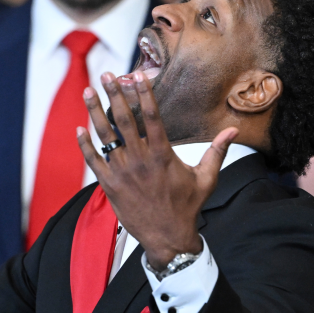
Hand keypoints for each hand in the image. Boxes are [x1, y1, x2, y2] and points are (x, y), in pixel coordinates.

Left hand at [76, 71, 237, 269]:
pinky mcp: (110, 185)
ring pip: (105, 136)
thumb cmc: (187, 206)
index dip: (143, 94)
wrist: (167, 237)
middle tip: (107, 75)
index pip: (151, 116)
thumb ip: (217, 151)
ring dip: (95, 112)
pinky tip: (79, 129)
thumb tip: (234, 131)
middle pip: (124, 120)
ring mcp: (122, 172)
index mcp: (163, 154)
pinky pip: (93, 161)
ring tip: (88, 91)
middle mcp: (140, 160)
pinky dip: (85, 144)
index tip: (136, 75)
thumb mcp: (206, 178)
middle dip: (114, 94)